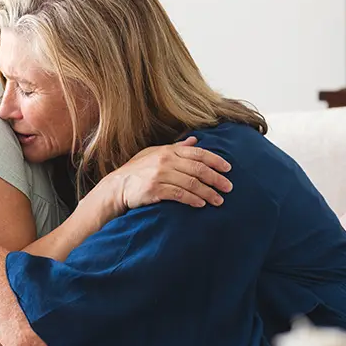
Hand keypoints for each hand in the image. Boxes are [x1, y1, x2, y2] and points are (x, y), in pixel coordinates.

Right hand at [96, 136, 232, 215]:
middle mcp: (166, 160)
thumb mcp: (155, 153)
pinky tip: (201, 204)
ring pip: (191, 183)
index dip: (215, 160)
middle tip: (229, 188)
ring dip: (208, 193)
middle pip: (198, 169)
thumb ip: (177, 147)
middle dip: (216, 179)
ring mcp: (160, 175)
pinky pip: (179, 195)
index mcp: (169, 150)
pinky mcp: (155, 190)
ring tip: (219, 200)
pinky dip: (192, 200)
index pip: (198, 153)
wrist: (117, 187)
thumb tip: (195, 140)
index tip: (228, 169)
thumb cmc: (138, 170)